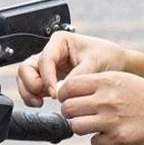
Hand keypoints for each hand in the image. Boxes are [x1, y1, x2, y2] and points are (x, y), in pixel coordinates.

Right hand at [11, 31, 127, 107]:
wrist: (117, 65)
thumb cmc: (108, 57)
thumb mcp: (96, 63)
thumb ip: (78, 75)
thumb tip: (61, 90)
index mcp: (60, 41)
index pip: (45, 60)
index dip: (47, 77)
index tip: (55, 93)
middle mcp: (50, 52)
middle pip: (27, 67)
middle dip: (30, 84)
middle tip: (40, 98)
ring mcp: (47, 66)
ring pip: (25, 78)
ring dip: (27, 91)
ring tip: (38, 103)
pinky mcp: (48, 79)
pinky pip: (32, 87)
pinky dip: (32, 96)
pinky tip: (40, 103)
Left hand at [58, 71, 143, 144]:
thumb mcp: (121, 79)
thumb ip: (96, 83)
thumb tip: (68, 89)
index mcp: (106, 81)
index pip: (68, 86)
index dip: (64, 94)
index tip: (68, 99)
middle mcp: (107, 100)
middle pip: (68, 108)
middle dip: (69, 112)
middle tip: (79, 114)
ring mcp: (112, 120)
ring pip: (76, 126)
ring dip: (81, 127)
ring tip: (92, 124)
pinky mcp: (119, 138)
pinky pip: (94, 143)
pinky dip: (98, 141)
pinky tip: (108, 134)